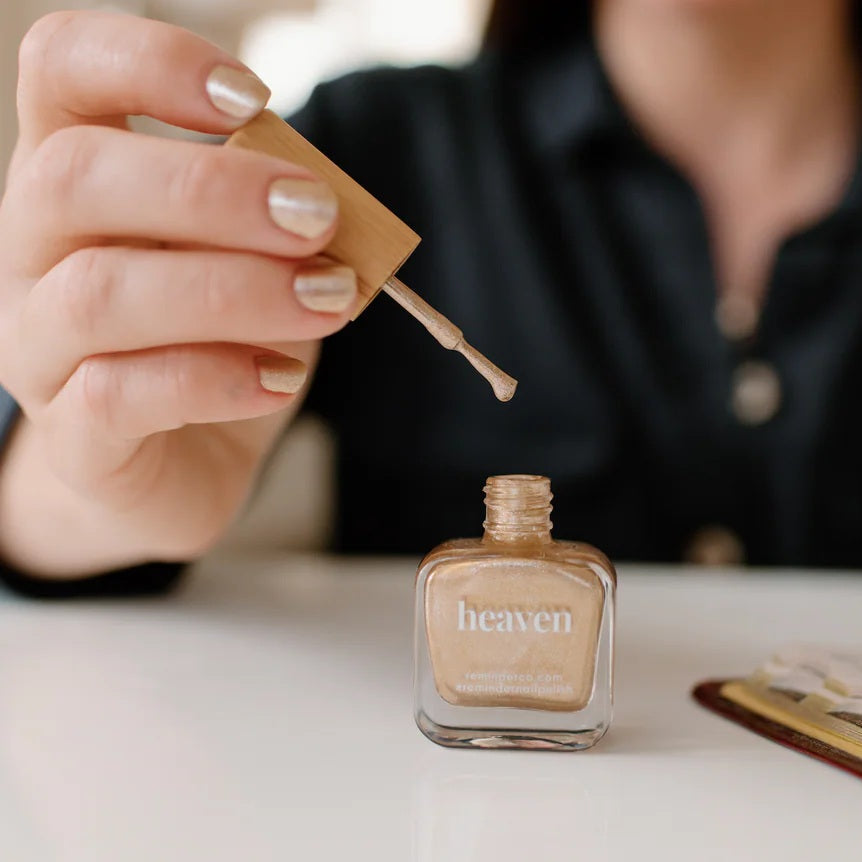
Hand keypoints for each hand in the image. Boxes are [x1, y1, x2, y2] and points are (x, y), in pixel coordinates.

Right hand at [0, 11, 356, 575]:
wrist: (179, 467)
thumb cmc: (220, 347)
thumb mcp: (255, 264)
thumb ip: (278, 222)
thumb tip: (327, 201)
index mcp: (77, 182)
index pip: (61, 70)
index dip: (150, 62)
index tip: (256, 97)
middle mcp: (32, 254)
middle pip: (74, 177)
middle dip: (213, 189)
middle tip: (318, 218)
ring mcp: (39, 349)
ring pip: (100, 294)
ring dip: (235, 291)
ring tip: (328, 301)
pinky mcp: (75, 439)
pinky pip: (121, 396)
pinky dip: (218, 380)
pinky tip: (283, 379)